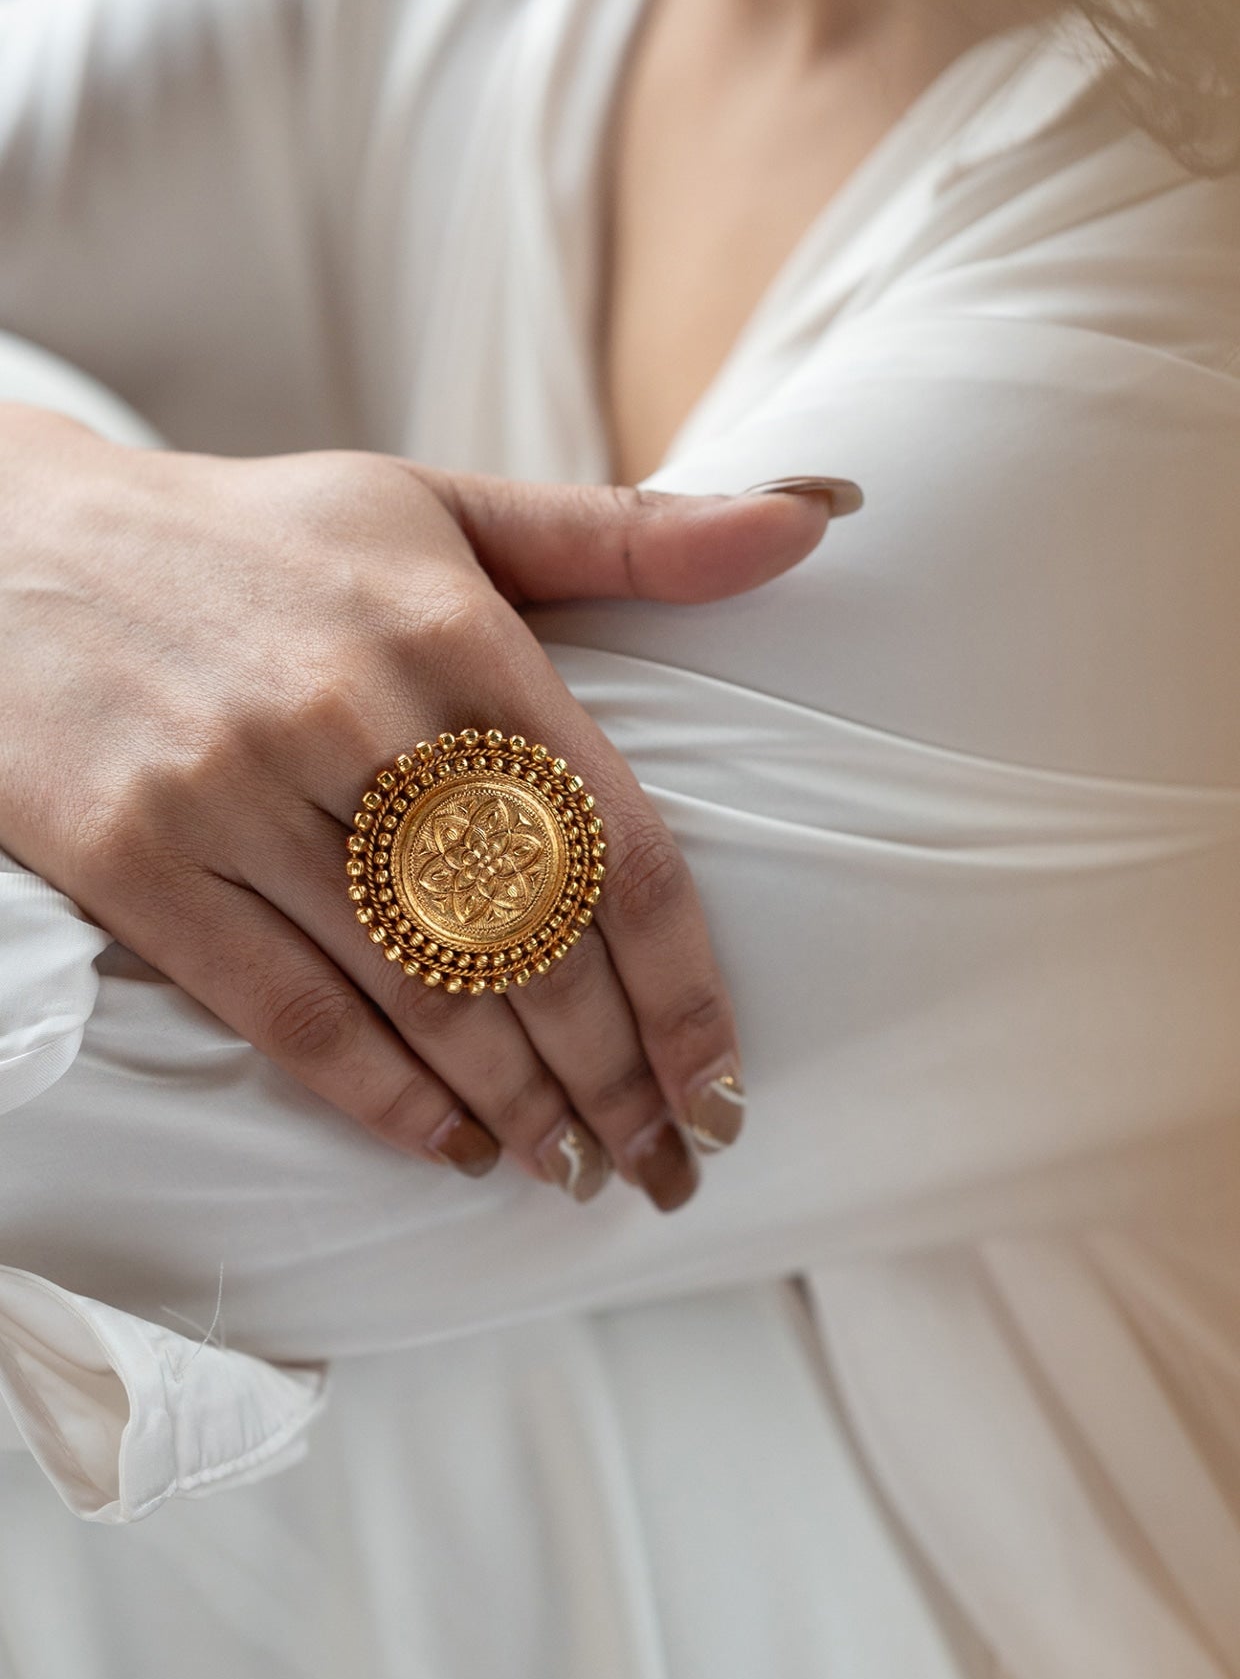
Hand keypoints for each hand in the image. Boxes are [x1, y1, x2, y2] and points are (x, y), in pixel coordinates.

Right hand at [0, 405, 856, 1209]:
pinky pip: (290, 1012)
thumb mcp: (440, 506)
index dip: (687, 989)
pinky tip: (449, 1147)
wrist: (10, 547)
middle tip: (669, 1166)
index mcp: (453, 627)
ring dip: (520, 1108)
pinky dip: (383, 1099)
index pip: (617, 846)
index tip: (726, 1081)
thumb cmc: (264, 538)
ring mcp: (237, 788)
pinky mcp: (138, 855)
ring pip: (422, 994)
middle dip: (620, 1081)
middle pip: (534, 945)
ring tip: (580, 1172)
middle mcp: (355, 711)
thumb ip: (626, 533)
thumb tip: (818, 517)